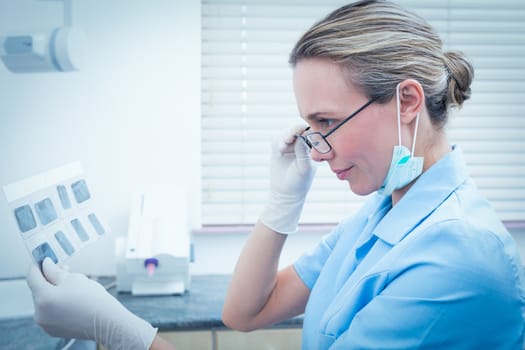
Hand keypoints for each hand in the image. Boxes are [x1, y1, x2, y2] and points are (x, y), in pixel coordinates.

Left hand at [26, 258, 156, 349]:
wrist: (106, 320)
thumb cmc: (92, 298)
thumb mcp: (73, 278)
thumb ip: (55, 271)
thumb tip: (45, 265)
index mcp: (44, 298)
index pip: (32, 277)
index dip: (37, 266)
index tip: (43, 259)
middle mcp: (40, 313)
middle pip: (38, 290)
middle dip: (48, 279)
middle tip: (63, 270)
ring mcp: (45, 323)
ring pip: (44, 301)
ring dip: (53, 291)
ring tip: (71, 286)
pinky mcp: (52, 329)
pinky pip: (49, 312)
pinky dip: (56, 304)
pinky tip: (70, 300)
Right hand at [259, 125, 316, 233]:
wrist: (285, 193)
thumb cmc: (299, 183)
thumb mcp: (304, 168)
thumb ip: (303, 152)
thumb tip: (301, 134)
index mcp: (313, 147)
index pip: (311, 132)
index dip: (305, 130)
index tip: (301, 133)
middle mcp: (302, 144)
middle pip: (297, 128)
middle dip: (292, 131)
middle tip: (289, 139)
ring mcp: (290, 145)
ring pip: (286, 132)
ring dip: (284, 137)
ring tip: (282, 148)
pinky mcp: (278, 149)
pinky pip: (277, 138)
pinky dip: (278, 142)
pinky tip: (279, 151)